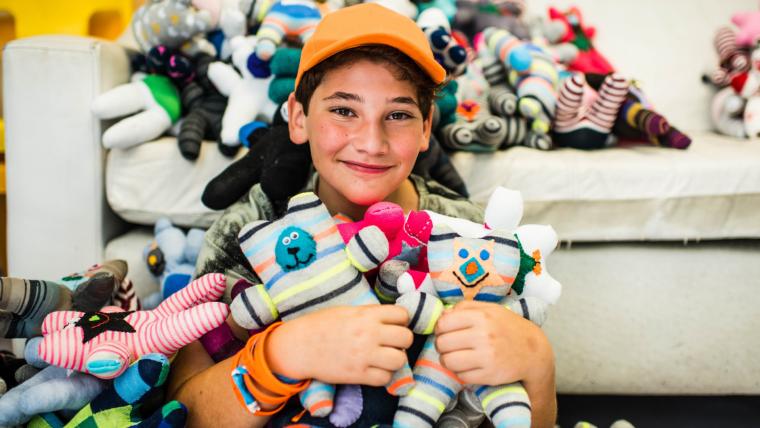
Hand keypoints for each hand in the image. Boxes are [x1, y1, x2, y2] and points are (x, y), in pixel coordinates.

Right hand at [266, 305, 413, 385]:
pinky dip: (382, 376)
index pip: (402, 314)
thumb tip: (390, 318)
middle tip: (392, 343)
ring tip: (384, 358)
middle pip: (406, 338)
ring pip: (400, 360)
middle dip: (402, 341)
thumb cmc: (320, 325)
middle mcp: (368, 334)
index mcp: (366, 315)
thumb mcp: (346, 310)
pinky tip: (374, 370)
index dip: (401, 320)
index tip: (394, 325)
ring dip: (395, 360)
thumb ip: (369, 313)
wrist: (299, 346)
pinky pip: (384, 379)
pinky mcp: (357, 375)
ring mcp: (364, 355)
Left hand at [434, 300, 551, 386]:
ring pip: (448, 362)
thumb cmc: (508, 327)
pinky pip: (461, 376)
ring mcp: (487, 357)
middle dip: (442, 345)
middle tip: (449, 346)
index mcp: (482, 316)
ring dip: (448, 360)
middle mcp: (484, 335)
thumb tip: (442, 315)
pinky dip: (461, 372)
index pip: (443, 323)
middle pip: (442, 343)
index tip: (445, 331)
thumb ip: (465, 307)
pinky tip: (468, 366)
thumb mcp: (490, 309)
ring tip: (455, 357)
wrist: (534, 352)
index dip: (440, 328)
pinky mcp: (489, 375)